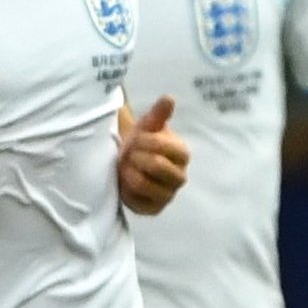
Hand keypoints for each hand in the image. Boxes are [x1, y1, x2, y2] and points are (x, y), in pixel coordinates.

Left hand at [119, 97, 188, 214]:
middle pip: (156, 165)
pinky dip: (126, 191)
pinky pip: (137, 202)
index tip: (135, 139)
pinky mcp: (154, 209)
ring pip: (143, 184)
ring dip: (128, 173)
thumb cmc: (142, 142)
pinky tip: (125, 183)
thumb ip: (159, 114)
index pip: (162, 146)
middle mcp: (180, 176)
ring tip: (125, 167)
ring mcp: (168, 195)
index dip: (143, 141)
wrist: (132, 162)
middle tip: (128, 153)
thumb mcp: (148, 126)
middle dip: (135, 157)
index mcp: (182, 154)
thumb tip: (168, 98)